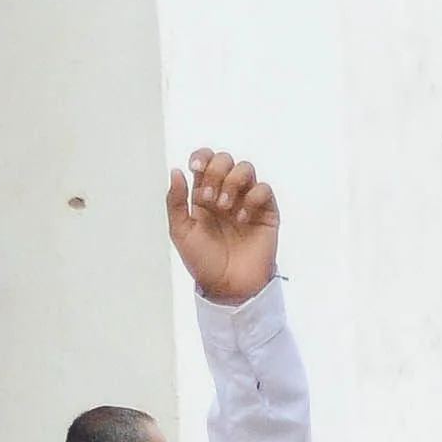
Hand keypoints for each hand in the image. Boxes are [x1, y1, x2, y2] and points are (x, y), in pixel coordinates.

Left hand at [164, 150, 279, 303]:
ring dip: (233, 183)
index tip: (196, 169)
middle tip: (210, 200)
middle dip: (216, 173)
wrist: (228, 285)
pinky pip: (264, 190)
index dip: (202, 157)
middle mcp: (226, 193)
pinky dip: (252, 199)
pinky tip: (243, 219)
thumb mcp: (180, 231)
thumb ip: (176, 201)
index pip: (205, 161)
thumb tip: (176, 171)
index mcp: (204, 194)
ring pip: (246, 169)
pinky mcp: (266, 213)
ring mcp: (247, 202)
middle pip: (225, 160)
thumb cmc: (203, 261)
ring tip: (226, 208)